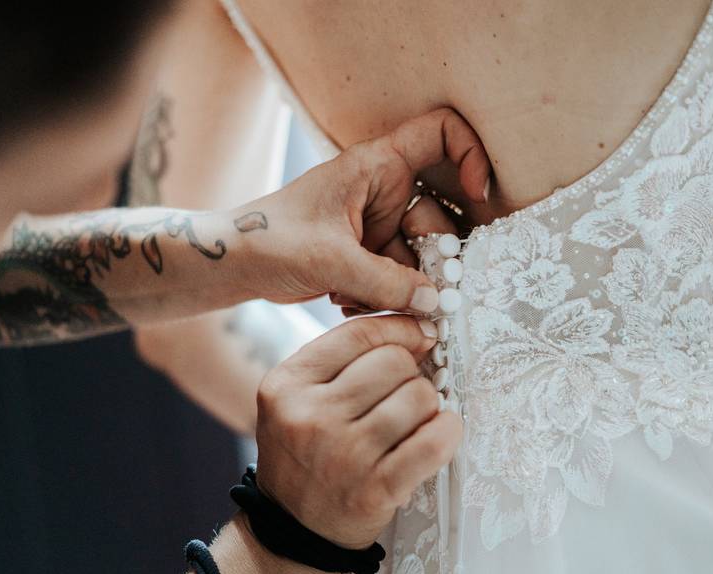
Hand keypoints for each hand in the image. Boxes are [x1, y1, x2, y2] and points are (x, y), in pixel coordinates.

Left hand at [240, 107, 488, 312]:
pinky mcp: (370, 255)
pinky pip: (400, 277)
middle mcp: (384, 191)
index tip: (478, 195)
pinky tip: (345, 300)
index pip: (440, 132)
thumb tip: (436, 302)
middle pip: (440, 216)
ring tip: (354, 295)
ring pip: (421, 256)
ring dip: (397, 285)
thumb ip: (389, 282)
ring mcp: (379, 225)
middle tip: (413, 287)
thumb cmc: (271, 241)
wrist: (234, 265)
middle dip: (429, 257)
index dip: (470, 154)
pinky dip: (382, 295)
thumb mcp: (332, 261)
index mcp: (376, 166)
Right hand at [252, 314, 460, 548]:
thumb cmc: (305, 454)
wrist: (295, 531)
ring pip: (418, 397)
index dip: (400, 329)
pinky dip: (448, 432)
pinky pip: (432, 443)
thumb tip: (416, 330)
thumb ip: (342, 361)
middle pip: (393, 362)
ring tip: (415, 420)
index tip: (420, 337)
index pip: (358, 334)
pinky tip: (443, 431)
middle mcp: (310, 416)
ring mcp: (344, 454)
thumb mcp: (297, 399)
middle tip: (405, 393)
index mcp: (287, 384)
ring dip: (428, 405)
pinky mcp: (375, 489)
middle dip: (411, 372)